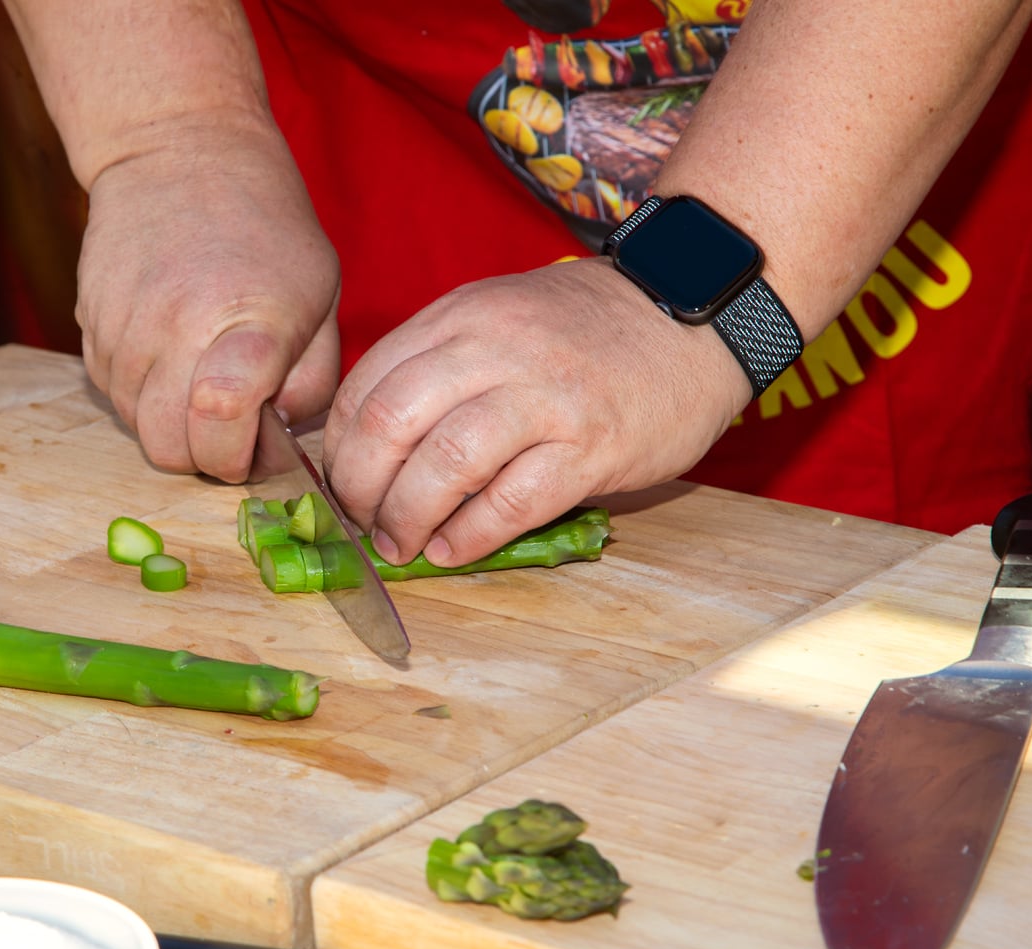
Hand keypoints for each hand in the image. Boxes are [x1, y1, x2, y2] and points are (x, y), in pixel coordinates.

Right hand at [76, 118, 340, 482]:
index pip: (221, 423)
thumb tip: (281, 438)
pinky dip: (142, 395)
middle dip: (206, 457)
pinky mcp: (86, 325)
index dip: (240, 458)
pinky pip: (113, 394)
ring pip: (136, 428)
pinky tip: (171, 354)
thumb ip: (313, 377)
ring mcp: (123, 329)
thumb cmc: (264, 223)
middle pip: (170, 449)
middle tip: (235, 425)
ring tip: (203, 377)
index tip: (260, 445)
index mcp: (249, 324)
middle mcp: (176, 330)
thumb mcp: (319, 293)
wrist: (177, 149)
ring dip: (172, 425)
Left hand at [322, 256, 750, 565]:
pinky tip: (452, 552)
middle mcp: (494, 350)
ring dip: (407, 518)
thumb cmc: (586, 328)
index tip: (338, 483)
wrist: (695, 313)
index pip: (366, 385)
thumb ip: (440, 363)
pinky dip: (471, 537)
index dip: (336, 447)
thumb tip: (374, 444)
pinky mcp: (591, 447)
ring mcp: (544, 398)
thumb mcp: (499, 315)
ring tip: (399, 545)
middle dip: (358, 486)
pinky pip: (512, 502)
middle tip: (361, 521)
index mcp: (460, 317)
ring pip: (444, 465)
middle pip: (389, 424)